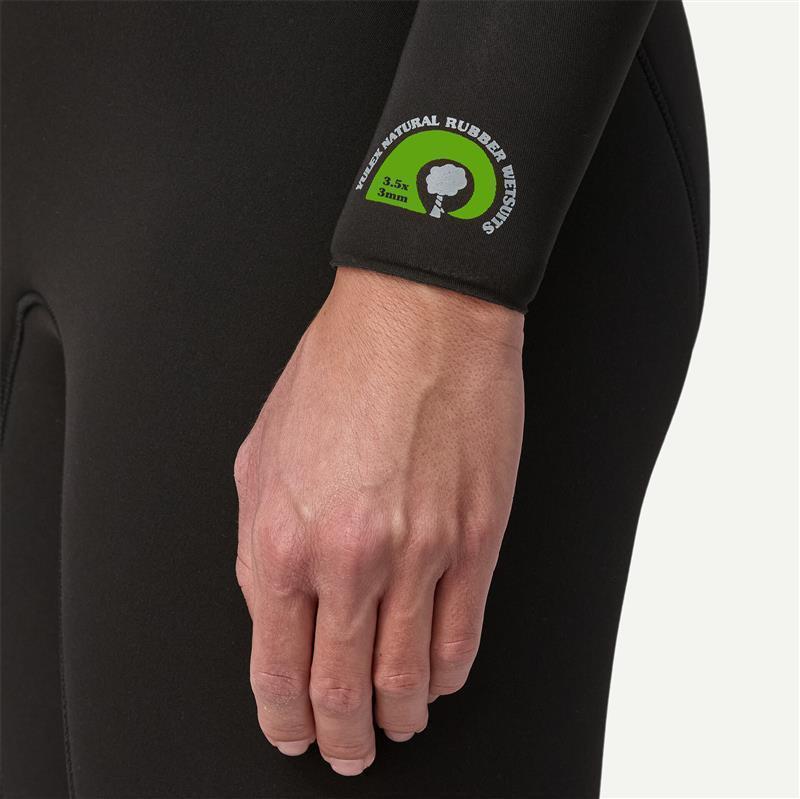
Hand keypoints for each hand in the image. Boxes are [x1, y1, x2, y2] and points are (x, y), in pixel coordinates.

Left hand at [234, 267, 523, 775]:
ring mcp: (421, 553)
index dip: (284, 718)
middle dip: (340, 738)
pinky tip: (434, 681)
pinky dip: (444, 676)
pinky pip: (461, 638)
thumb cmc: (339, 372)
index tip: (292, 734)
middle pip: (342, 689)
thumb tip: (273, 610)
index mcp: (283, 539)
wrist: (418, 318)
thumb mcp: (258, 455)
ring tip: (394, 725)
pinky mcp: (477, 539)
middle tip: (345, 751)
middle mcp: (350, 558)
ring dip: (396, 717)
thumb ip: (257, 542)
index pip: (277, 667)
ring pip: (406, 678)